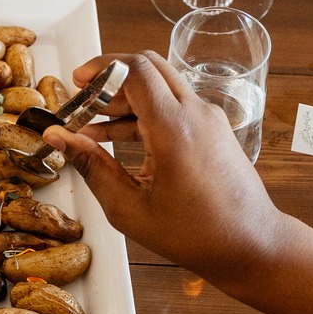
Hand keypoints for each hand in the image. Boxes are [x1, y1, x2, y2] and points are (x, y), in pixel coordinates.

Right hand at [45, 51, 289, 281]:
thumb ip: (91, 166)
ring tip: (93, 126)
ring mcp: (210, 119)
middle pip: (149, 68)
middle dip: (111, 78)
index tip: (76, 81)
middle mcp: (196, 113)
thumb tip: (60, 138)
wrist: (253, 245)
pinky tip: (120, 138)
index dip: (100, 68)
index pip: (135, 69)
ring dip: (126, 97)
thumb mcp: (130, 208)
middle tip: (82, 99)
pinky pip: (176, 105)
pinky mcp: (214, 129)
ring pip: (162, 86)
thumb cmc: (196, 234)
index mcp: (175, 128)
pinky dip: (146, 112)